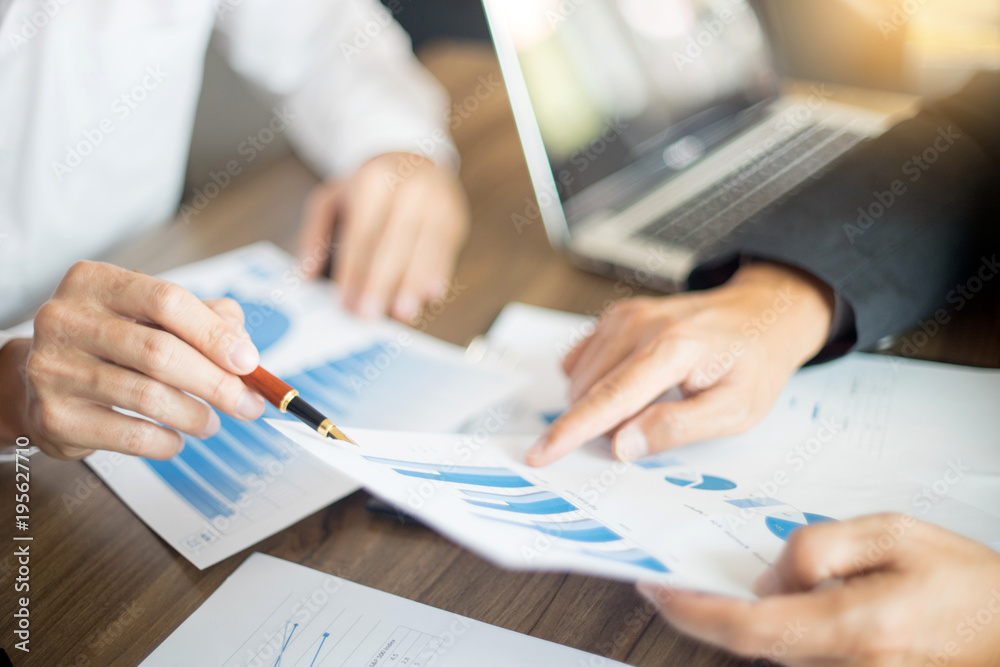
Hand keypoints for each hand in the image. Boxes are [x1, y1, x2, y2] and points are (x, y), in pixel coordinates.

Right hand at [0, 262, 265, 459]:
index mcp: (96, 282)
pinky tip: (175, 440)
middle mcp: (67, 319)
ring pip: (147, 395)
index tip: (249, 362)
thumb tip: (242, 344)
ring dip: (194, 415)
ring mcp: (54, 368)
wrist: (37, 381)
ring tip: (211, 423)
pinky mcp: (53, 416)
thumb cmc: (108, 344)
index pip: (168, 300)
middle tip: (248, 404)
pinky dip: (164, 442)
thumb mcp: (149, 315)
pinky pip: (128, 434)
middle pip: (161, 352)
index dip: (215, 334)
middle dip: (216, 383)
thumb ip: (201, 317)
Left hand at [298, 152, 468, 322]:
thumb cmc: (368, 189)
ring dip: (411, 285)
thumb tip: (306, 274)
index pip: (361, 234)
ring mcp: (435, 203)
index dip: (353, 271)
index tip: (345, 301)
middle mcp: (407, 189)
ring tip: (401, 314)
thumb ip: (315, 234)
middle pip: (392, 244)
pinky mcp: (454, 219)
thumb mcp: (332, 198)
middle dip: (379, 283)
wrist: (413, 162)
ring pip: (423, 251)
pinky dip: (437, 275)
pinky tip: (430, 297)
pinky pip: (445, 251)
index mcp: (372, 182)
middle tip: (367, 314)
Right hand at [526, 262, 834, 465]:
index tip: (539, 455)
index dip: (571, 431)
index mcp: (674, 350)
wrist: (761, 315)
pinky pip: (582, 358)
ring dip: (597, 405)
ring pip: (580, 377)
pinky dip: (593, 381)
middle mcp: (643, 326)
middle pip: (588, 391)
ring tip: (649, 404)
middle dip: (598, 425)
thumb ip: (678, 428)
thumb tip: (622, 445)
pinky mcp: (618, 315)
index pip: (609, 399)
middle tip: (646, 430)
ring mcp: (627, 316)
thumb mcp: (735, 411)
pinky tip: (627, 384)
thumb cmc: (752, 366)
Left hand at [638, 514, 999, 665]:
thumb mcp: (894, 536)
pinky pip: (798, 656)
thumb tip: (767, 580)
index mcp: (855, 629)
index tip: (655, 588)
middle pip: (751, 644)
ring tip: (719, 581)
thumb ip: (819, 549)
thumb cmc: (968, 583)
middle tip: (672, 580)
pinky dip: (775, 628)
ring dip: (741, 618)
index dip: (692, 611)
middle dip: (707, 612)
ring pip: (773, 650)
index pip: (748, 628)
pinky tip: (777, 600)